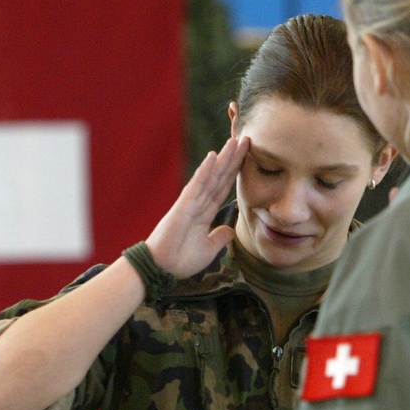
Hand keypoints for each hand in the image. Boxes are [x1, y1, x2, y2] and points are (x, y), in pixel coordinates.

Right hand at [143, 135, 248, 278]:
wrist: (162, 269)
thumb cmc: (180, 261)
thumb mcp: (207, 250)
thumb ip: (219, 238)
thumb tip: (231, 231)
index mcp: (205, 214)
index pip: (223, 188)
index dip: (236, 172)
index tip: (247, 157)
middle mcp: (198, 204)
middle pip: (220, 177)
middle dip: (234, 159)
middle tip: (247, 139)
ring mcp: (190, 203)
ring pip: (211, 177)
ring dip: (223, 159)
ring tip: (235, 141)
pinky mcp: (182, 206)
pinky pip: (196, 185)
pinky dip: (205, 170)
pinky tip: (213, 156)